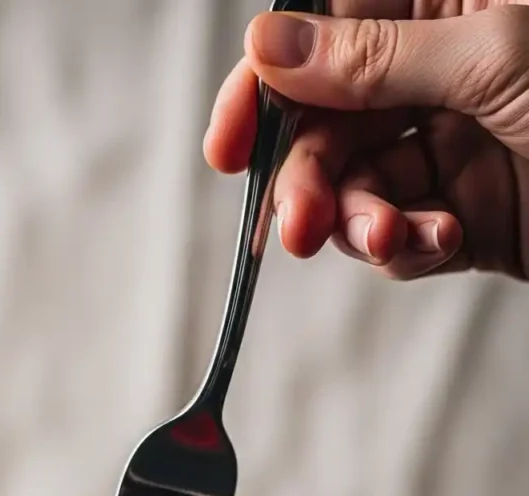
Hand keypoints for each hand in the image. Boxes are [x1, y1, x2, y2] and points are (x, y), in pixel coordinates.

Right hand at [204, 2, 528, 279]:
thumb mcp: (490, 56)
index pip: (323, 35)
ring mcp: (450, 147)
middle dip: (307, 180)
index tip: (228, 145)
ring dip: (357, 221)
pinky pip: (402, 236)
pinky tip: (440, 238)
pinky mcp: (467, 215)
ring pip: (357, 190)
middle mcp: (437, 75)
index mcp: (444, 6)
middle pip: (328, 127)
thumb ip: (373, 57)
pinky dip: (407, 248)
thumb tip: (269, 44)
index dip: (266, 88)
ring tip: (382, 236)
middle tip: (298, 224)